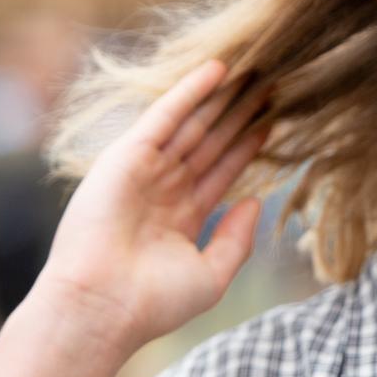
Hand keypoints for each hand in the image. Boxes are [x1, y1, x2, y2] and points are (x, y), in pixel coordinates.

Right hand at [33, 59, 271, 350]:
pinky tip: (217, 69)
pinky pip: (165, 115)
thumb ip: (236, 239)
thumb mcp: (210, 274)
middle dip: (239, 114)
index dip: (247, 144)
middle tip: (272, 83)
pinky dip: (190, 91)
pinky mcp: (126, 156)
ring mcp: (144, 171)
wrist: (102, 308)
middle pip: (211, 141)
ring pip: (193, 123)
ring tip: (255, 70)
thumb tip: (257, 201)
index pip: (222, 169)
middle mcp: (162, 188)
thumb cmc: (152, 302)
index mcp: (180, 216)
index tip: (274, 119)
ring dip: (222, 97)